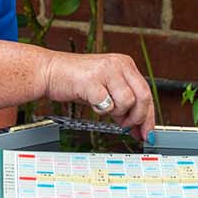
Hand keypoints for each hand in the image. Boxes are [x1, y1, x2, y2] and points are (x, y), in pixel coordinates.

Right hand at [41, 50, 155, 136]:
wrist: (49, 71)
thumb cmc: (76, 80)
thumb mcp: (106, 87)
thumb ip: (123, 103)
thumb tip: (137, 127)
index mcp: (125, 64)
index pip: (146, 92)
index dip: (149, 116)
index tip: (148, 133)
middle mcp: (119, 64)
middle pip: (143, 96)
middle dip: (137, 117)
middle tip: (127, 126)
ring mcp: (106, 71)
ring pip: (127, 101)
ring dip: (116, 112)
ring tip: (104, 109)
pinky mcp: (92, 80)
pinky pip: (107, 104)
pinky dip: (101, 110)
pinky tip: (93, 102)